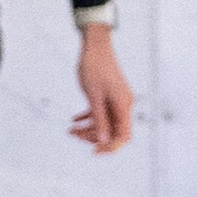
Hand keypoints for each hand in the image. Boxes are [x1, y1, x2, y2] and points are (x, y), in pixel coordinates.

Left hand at [71, 24, 135, 154]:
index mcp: (123, 105)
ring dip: (89, 127)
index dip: (110, 146)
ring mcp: (117, 99)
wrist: (95, 45)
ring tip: (72, 128)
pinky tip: (75, 119)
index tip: (95, 151)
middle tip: (76, 135)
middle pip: (113, 130)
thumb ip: (99, 119)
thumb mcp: (94, 97)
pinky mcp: (110, 94)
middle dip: (94, 136)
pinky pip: (101, 112)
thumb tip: (103, 140)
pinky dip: (89, 117)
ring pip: (106, 122)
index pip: (123, 136)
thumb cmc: (95, 67)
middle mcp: (123, 104)